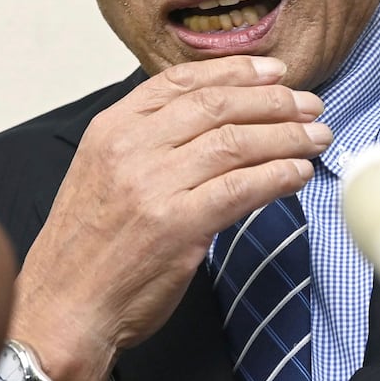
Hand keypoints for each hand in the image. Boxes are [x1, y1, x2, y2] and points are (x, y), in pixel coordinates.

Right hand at [9, 55, 331, 380]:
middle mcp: (131, 148)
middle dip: (274, 101)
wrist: (63, 309)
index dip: (236, 71)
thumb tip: (215, 124)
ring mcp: (154, 185)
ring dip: (286, 136)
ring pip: (236, 142)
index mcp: (112, 129)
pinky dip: (278, 176)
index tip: (274, 72)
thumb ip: (149, 144)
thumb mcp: (103, 175)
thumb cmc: (86, 251)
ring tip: (316, 137)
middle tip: (309, 105)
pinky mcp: (178, 225)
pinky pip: (241, 188)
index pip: (182, 81)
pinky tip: (299, 174)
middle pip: (218, 106)